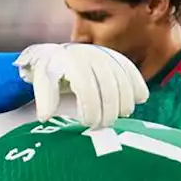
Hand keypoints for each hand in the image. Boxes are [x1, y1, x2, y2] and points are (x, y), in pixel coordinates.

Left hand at [14, 43, 148, 128]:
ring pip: (123, 81)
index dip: (90, 109)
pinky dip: (138, 86)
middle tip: (102, 126)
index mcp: (71, 61)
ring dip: (124, 103)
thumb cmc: (52, 72)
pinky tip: (139, 100)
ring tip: (118, 116)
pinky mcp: (118, 58)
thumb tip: (45, 117)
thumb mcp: (42, 82)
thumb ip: (45, 98)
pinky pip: (133, 72)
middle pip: (107, 88)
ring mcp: (106, 55)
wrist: (61, 54)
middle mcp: (91, 55)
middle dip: (107, 111)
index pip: (86, 88)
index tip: (87, 123)